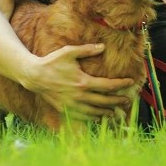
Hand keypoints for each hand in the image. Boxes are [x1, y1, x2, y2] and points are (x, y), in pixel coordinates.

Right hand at [20, 43, 134, 121]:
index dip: (121, 84)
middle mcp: (80, 96)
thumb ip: (87, 49)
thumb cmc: (52, 62)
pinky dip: (94, 118)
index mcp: (83, 82)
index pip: (108, 85)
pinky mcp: (66, 110)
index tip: (130, 82)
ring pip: (95, 112)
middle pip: (105, 101)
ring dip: (107, 112)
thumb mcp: (69, 52)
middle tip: (128, 100)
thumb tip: (102, 47)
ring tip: (116, 111)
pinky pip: (83, 117)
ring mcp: (73, 105)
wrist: (34, 76)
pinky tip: (99, 117)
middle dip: (118, 101)